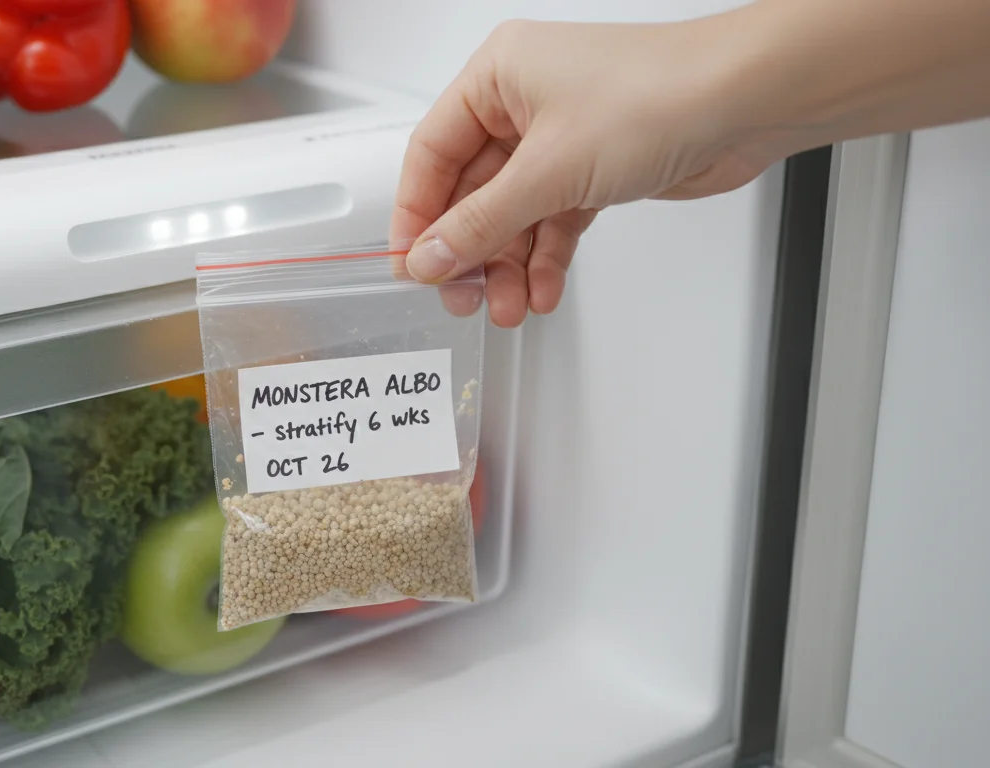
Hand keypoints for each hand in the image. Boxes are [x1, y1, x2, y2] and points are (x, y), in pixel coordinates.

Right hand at [391, 16, 784, 326]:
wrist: (744, 102)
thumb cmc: (657, 95)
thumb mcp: (548, 170)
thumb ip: (481, 222)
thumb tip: (430, 257)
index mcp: (496, 77)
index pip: (431, 152)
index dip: (417, 213)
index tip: (412, 264)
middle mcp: (523, 103)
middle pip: (471, 191)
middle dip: (469, 251)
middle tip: (463, 296)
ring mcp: (560, 137)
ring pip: (513, 213)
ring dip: (509, 264)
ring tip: (509, 305)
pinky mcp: (593, 168)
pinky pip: (552, 220)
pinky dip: (546, 257)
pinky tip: (543, 289)